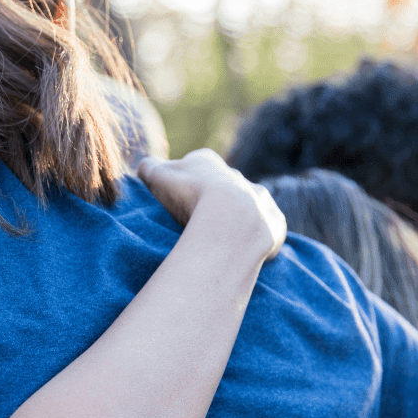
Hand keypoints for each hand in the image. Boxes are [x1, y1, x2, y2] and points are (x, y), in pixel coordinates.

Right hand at [137, 149, 286, 260]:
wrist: (231, 218)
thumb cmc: (190, 195)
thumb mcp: (158, 177)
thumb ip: (148, 168)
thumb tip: (145, 167)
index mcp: (206, 162)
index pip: (190, 169)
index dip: (179, 185)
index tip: (172, 201)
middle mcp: (237, 177)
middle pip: (219, 189)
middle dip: (209, 203)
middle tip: (193, 225)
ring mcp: (259, 199)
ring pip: (245, 209)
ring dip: (233, 222)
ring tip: (218, 243)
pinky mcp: (273, 223)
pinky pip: (263, 231)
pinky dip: (253, 241)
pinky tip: (240, 254)